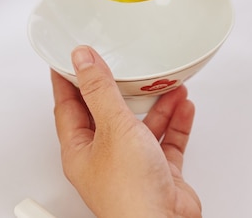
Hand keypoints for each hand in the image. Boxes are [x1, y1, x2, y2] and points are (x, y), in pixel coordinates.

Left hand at [51, 46, 201, 217]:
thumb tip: (82, 60)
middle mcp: (104, 158)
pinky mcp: (158, 172)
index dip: (69, 80)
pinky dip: (175, 121)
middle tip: (122, 64)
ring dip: (155, 104)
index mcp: (81, 149)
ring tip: (166, 83)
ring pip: (141, 125)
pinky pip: (166, 140)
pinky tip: (182, 106)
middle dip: (120, 88)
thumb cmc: (130, 193)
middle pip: (108, 113)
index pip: (68, 106)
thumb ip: (100, 90)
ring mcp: (132, 165)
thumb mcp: (113, 127)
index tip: (71, 59)